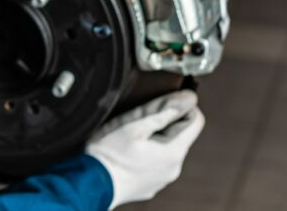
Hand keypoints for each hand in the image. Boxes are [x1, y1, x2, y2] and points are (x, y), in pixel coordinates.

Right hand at [87, 90, 204, 208]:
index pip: (196, 121)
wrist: (90, 183)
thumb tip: (187, 100)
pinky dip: (147, 155)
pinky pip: (156, 164)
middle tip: (139, 119)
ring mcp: (162, 179)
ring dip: (155, 139)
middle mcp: (174, 168)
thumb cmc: (108, 154)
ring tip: (130, 137)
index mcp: (173, 151)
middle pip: (180, 136)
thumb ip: (162, 112)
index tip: (166, 102)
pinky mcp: (151, 186)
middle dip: (165, 123)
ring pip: (167, 150)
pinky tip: (127, 153)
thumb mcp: (133, 125)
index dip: (183, 107)